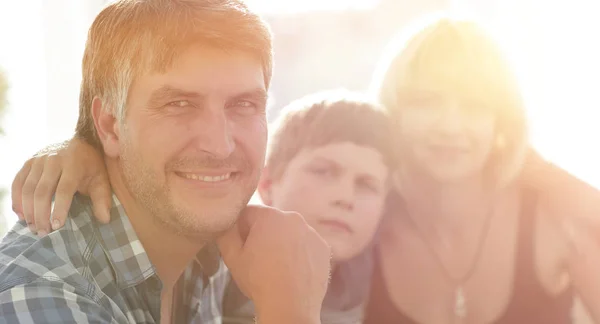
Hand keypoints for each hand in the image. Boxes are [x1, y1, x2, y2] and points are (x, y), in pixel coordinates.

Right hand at [11, 137, 111, 235]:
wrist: (81, 141)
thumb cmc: (92, 165)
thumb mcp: (101, 180)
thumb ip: (102, 200)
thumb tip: (104, 220)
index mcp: (74, 165)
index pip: (64, 190)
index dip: (59, 209)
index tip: (57, 226)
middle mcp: (54, 160)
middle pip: (42, 191)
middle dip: (41, 214)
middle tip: (43, 233)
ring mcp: (39, 160)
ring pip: (28, 188)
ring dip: (27, 210)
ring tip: (33, 228)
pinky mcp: (29, 162)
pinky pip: (18, 182)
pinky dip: (17, 200)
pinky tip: (20, 215)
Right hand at [217, 205, 330, 323]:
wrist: (290, 307)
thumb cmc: (258, 280)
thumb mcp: (232, 257)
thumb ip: (225, 232)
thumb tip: (227, 222)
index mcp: (270, 216)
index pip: (248, 213)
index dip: (240, 230)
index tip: (242, 248)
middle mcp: (294, 218)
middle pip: (271, 222)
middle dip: (263, 236)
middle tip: (258, 259)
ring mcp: (312, 233)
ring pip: (290, 233)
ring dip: (282, 243)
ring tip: (276, 267)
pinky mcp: (323, 248)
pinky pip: (306, 245)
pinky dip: (299, 253)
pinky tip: (292, 271)